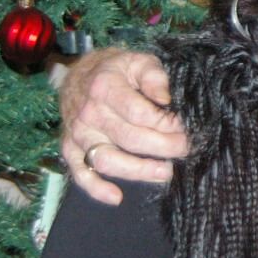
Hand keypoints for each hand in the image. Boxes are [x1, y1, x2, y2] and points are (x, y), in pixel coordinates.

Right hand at [58, 47, 186, 204]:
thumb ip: (154, 77)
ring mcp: (78, 134)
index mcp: (105, 88)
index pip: (140, 114)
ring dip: (139, 171)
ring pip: (107, 160)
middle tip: (186, 149)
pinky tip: (117, 197)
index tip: (186, 128)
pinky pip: (81, 173)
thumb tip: (166, 99)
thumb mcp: (138, 60)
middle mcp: (88, 113)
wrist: (78, 74)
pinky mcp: (70, 149)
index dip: (166, 124)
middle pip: (129, 139)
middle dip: (163, 147)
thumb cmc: (115, 69)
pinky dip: (96, 188)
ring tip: (166, 172)